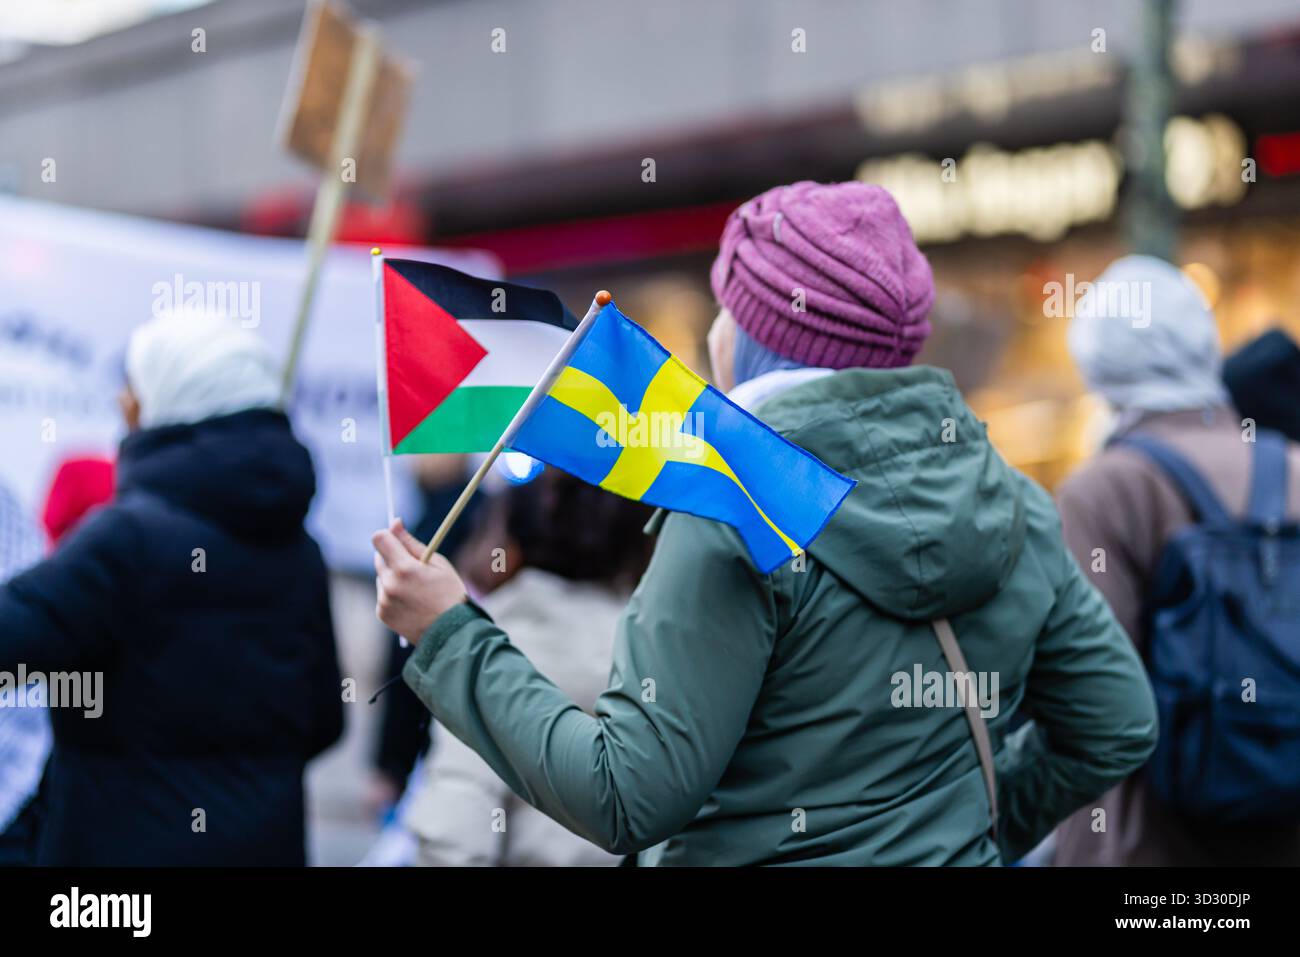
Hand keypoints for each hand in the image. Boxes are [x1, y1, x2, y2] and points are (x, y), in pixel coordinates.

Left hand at [372, 519, 467, 644]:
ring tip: (416, 590)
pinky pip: (383, 594)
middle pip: (379, 557)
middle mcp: (390, 584)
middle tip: (414, 568)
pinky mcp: (382, 613)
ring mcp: (384, 600)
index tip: (397, 540)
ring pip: (381, 576)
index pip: (380, 539)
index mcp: (405, 568)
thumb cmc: (449, 594)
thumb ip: (412, 543)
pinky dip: (392, 594)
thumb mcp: (437, 564)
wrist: (451, 633)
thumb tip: (395, 522)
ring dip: (393, 577)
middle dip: (393, 558)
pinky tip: (411, 602)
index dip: (389, 536)